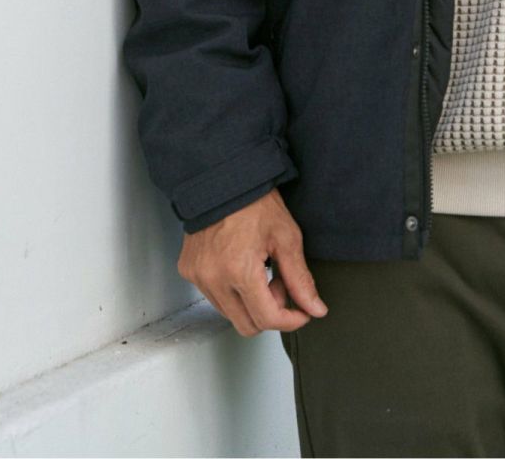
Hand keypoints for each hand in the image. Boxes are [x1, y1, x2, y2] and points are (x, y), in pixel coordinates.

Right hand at [177, 188, 328, 337]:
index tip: (302, 312)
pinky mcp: (188, 272)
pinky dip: (232, 292)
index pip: (267, 319)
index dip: (290, 320)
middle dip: (270, 311)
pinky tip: (242, 267)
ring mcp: (197, 277)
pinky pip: (214, 298)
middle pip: (247, 325)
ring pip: (229, 314)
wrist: (225, 180)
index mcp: (239, 270)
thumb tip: (315, 309)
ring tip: (261, 271)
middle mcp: (213, 279)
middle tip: (279, 283)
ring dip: (250, 303)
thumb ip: (300, 279)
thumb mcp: (287, 238)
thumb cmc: (256, 203)